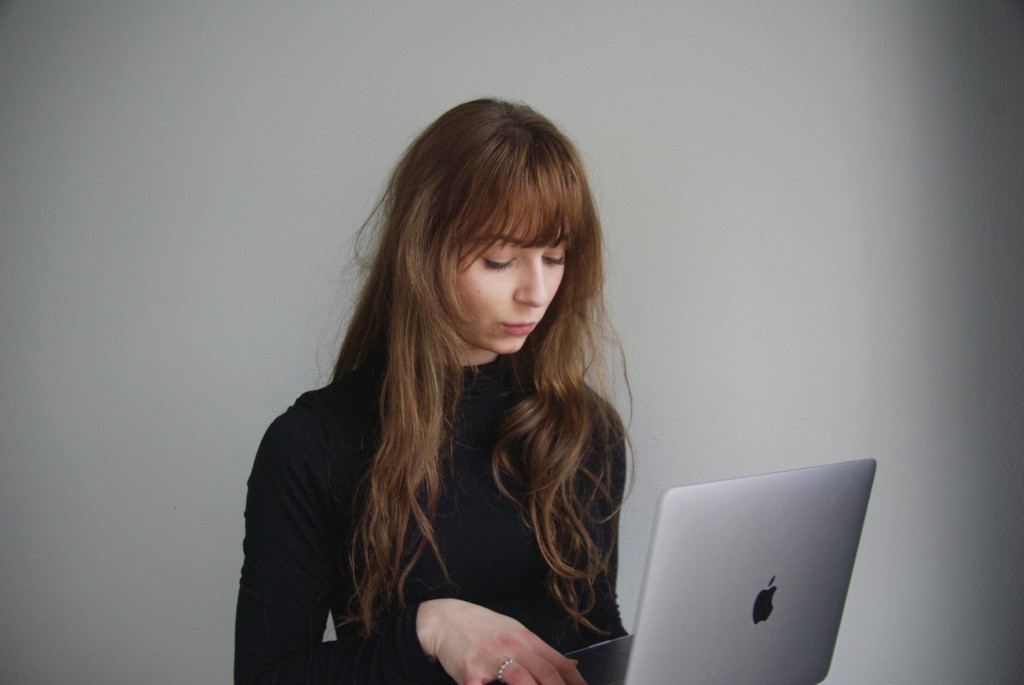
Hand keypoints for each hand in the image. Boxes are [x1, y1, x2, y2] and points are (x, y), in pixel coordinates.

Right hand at [416, 598, 586, 684]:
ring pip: (522, 681)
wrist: (443, 619)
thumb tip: (570, 666)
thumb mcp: (513, 632)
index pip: (559, 662)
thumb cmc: (479, 628)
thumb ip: (539, 652)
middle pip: (546, 673)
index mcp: (524, 639)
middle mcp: (512, 647)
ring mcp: (491, 659)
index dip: (576, 681)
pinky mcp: (470, 672)